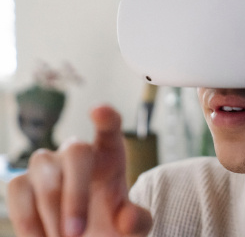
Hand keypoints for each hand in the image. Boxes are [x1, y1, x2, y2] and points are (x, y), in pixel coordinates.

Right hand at [7, 105, 152, 236]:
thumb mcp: (133, 228)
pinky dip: (27, 218)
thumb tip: (128, 219)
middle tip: (76, 234)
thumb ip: (137, 222)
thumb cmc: (113, 226)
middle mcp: (79, 152)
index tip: (99, 111)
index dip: (106, 118)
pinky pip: (17, 188)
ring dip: (50, 209)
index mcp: (110, 155)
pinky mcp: (24, 182)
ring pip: (43, 168)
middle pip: (76, 151)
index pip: (110, 127)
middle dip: (75, 193)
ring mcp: (50, 164)